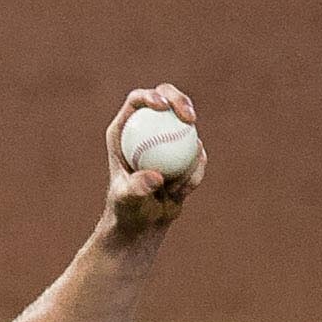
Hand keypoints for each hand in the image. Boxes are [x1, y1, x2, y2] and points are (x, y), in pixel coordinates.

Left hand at [104, 84, 205, 236]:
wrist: (142, 225)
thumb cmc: (126, 211)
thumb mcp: (127, 201)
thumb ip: (137, 188)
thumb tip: (155, 177)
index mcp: (124, 130)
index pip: (138, 101)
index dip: (152, 96)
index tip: (164, 107)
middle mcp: (146, 129)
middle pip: (167, 101)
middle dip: (181, 101)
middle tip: (190, 118)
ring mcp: (167, 140)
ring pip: (187, 129)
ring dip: (187, 157)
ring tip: (173, 189)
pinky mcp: (183, 154)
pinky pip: (197, 155)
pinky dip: (194, 173)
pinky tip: (181, 193)